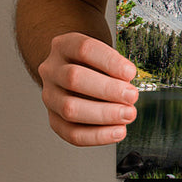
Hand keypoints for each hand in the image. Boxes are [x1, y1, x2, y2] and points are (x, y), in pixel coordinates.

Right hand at [38, 32, 139, 146]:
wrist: (71, 70)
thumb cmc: (92, 61)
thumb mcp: (102, 53)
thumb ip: (114, 66)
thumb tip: (128, 85)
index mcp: (64, 45)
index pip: (84, 49)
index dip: (109, 62)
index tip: (130, 72)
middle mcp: (51, 69)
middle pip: (74, 78)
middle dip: (108, 90)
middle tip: (132, 96)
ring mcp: (49, 95)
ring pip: (69, 108)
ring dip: (104, 114)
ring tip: (127, 114)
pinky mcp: (53, 118)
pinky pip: (71, 133)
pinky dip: (97, 135)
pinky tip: (117, 131)